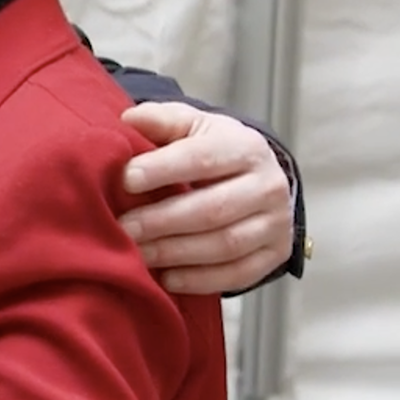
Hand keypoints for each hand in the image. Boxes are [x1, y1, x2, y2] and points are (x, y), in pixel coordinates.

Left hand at [115, 102, 294, 294]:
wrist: (255, 177)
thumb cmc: (211, 150)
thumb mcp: (190, 126)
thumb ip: (162, 120)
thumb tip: (129, 119)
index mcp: (245, 148)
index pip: (202, 158)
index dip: (162, 169)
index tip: (125, 180)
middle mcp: (269, 186)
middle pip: (213, 209)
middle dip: (162, 221)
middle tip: (122, 227)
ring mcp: (276, 223)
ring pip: (225, 245)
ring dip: (175, 253)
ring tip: (137, 253)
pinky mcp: (275, 254)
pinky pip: (238, 274)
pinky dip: (199, 280)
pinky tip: (166, 278)